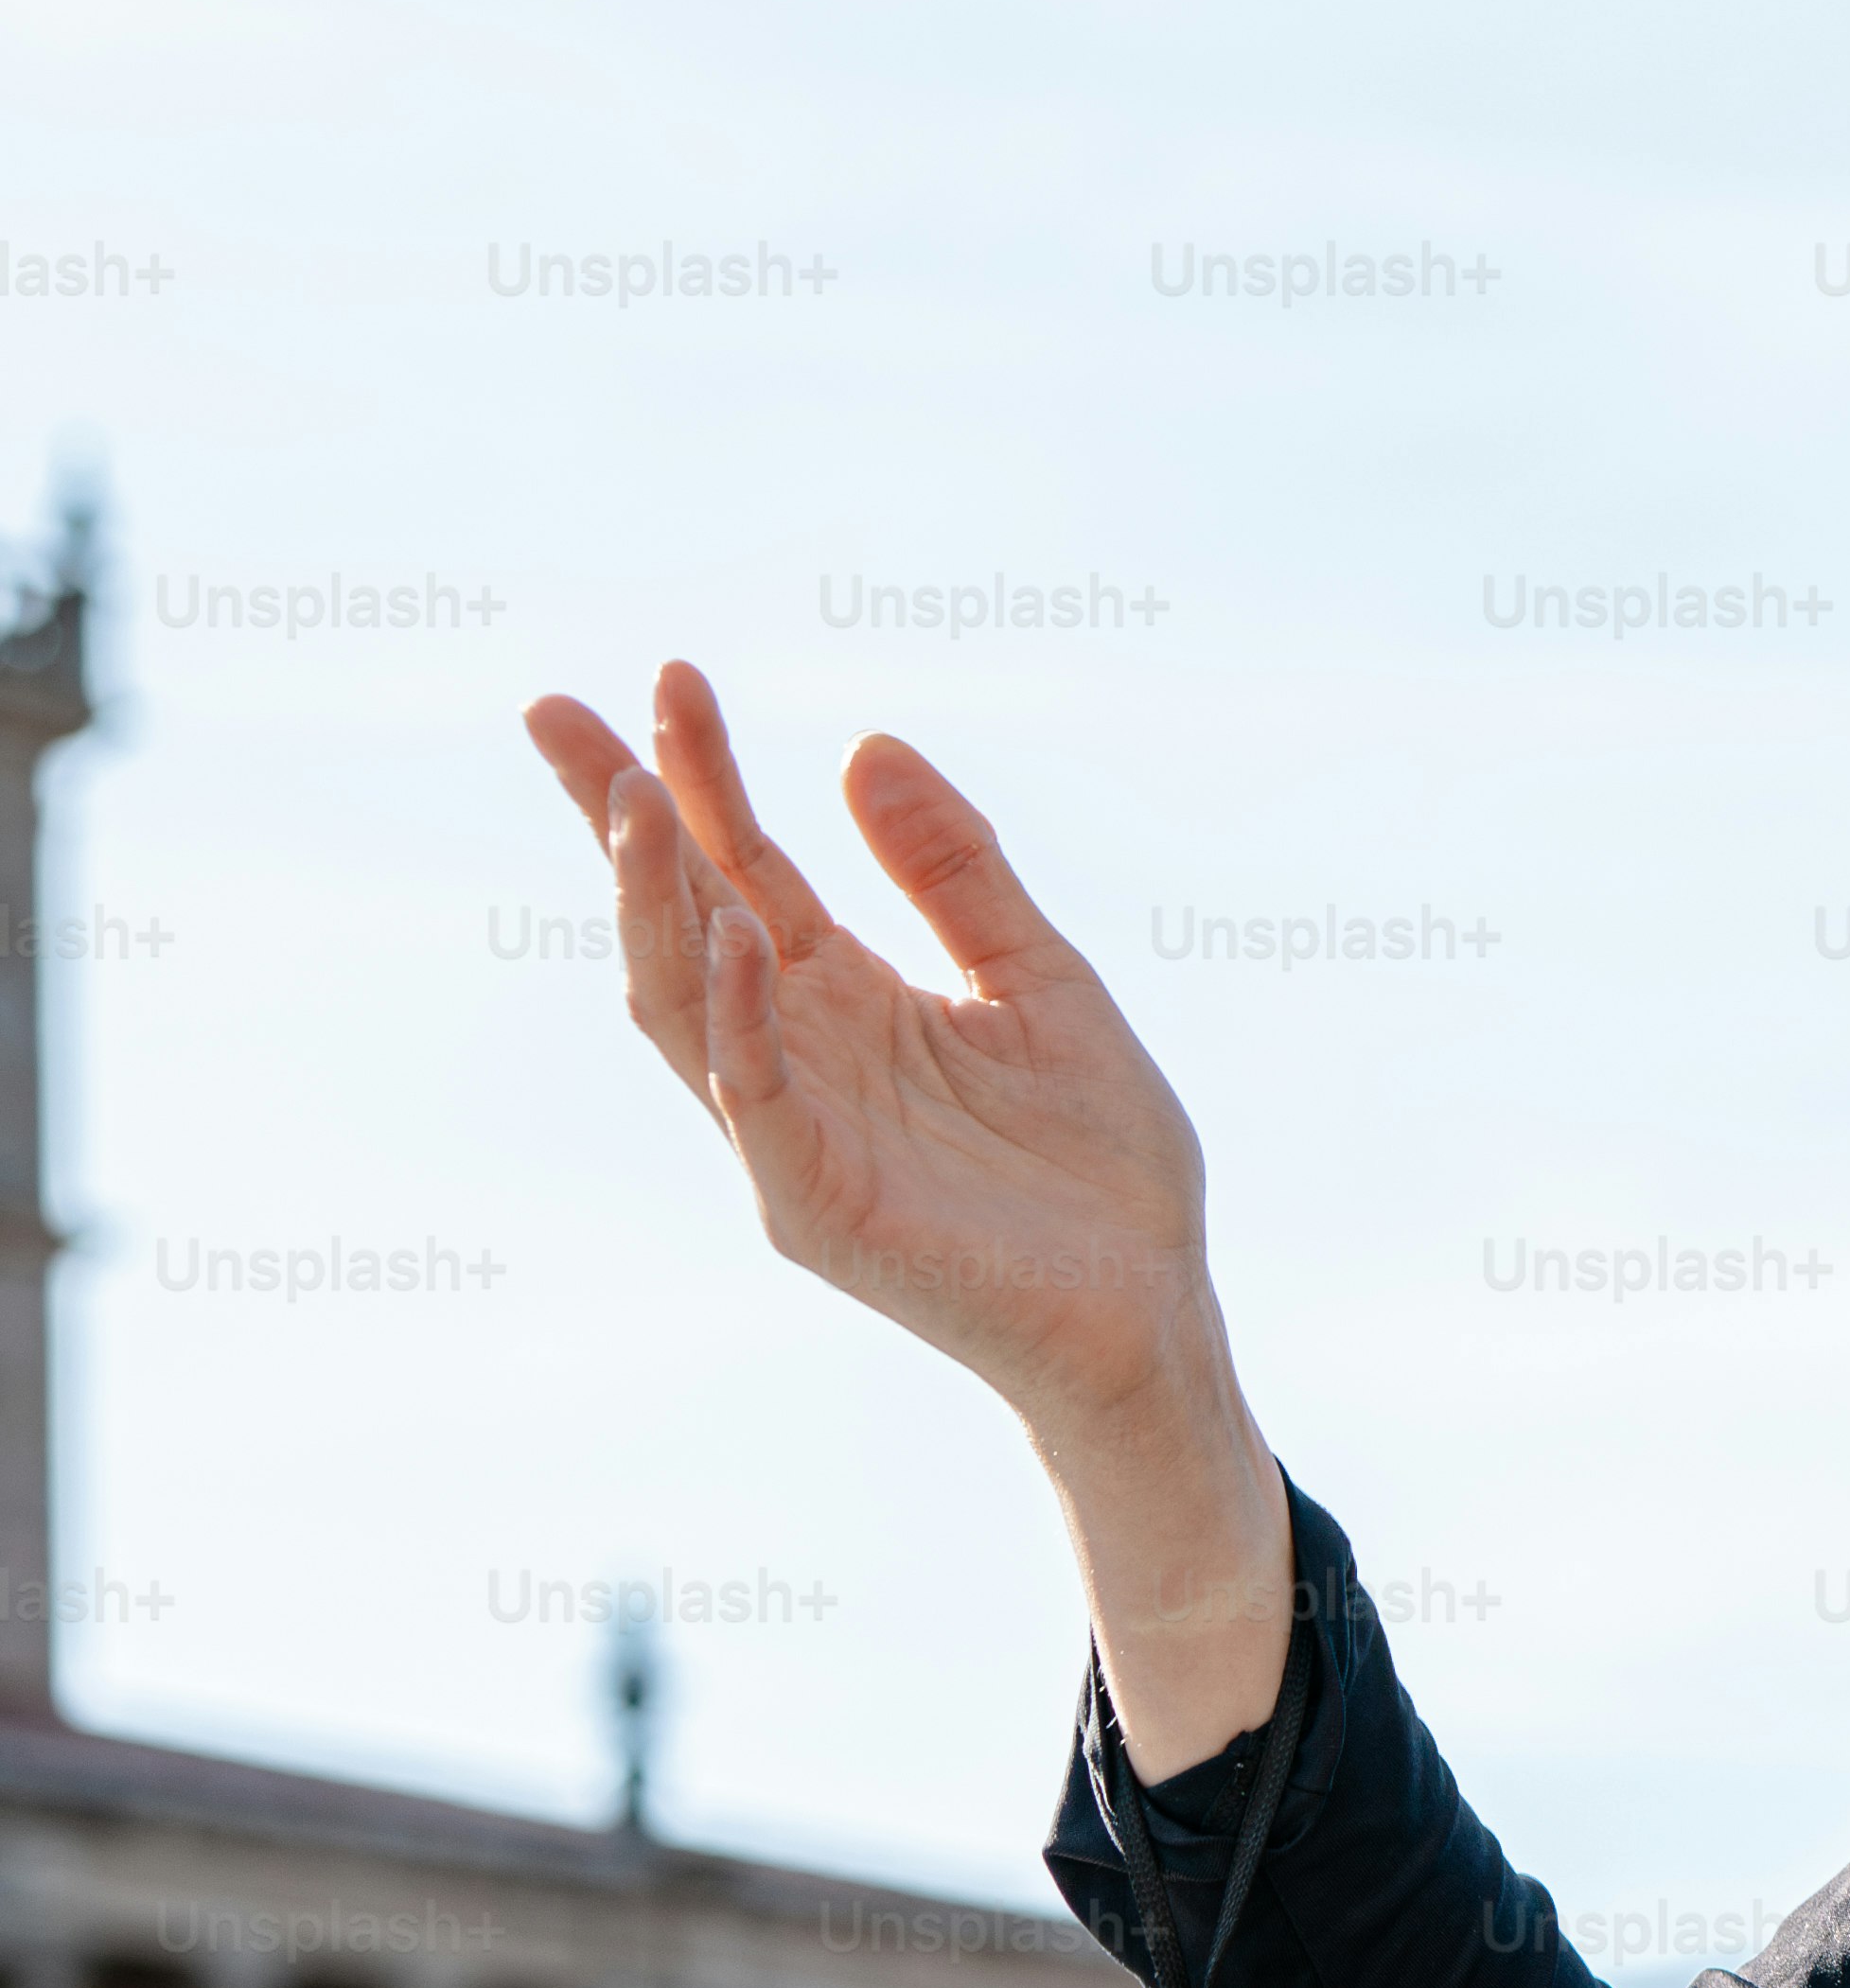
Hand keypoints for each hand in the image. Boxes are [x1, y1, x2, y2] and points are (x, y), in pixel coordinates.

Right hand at [520, 663, 1293, 1768]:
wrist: (1150, 1308)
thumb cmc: (1098, 1164)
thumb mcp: (1040, 978)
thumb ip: (957, 873)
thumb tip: (864, 747)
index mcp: (848, 999)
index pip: (743, 869)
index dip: (696, 778)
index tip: (666, 679)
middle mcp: (798, 1058)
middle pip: (679, 921)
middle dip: (620, 821)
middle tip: (561, 715)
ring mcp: (793, 1135)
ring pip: (685, 1006)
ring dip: (657, 905)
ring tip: (639, 802)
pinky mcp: (819, 1208)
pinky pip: (759, 1102)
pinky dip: (742, 1018)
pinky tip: (736, 935)